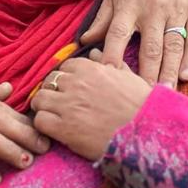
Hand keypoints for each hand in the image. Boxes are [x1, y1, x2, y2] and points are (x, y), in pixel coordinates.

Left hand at [30, 50, 151, 160]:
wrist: (148, 135)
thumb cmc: (143, 107)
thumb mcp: (129, 78)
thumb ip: (108, 63)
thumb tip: (93, 51)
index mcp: (91, 69)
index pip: (65, 67)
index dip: (66, 79)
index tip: (71, 90)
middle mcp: (76, 84)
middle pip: (49, 81)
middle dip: (53, 92)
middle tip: (60, 104)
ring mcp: (68, 105)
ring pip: (40, 99)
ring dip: (44, 107)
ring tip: (54, 117)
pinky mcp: (64, 128)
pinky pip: (40, 121)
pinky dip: (43, 125)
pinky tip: (55, 130)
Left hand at [81, 0, 187, 86]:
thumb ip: (102, 19)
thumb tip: (84, 42)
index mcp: (128, 7)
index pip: (117, 36)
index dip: (112, 58)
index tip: (107, 80)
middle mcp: (151, 10)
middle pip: (149, 47)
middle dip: (146, 74)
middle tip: (142, 100)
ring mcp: (175, 10)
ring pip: (172, 46)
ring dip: (169, 72)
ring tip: (165, 93)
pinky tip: (185, 74)